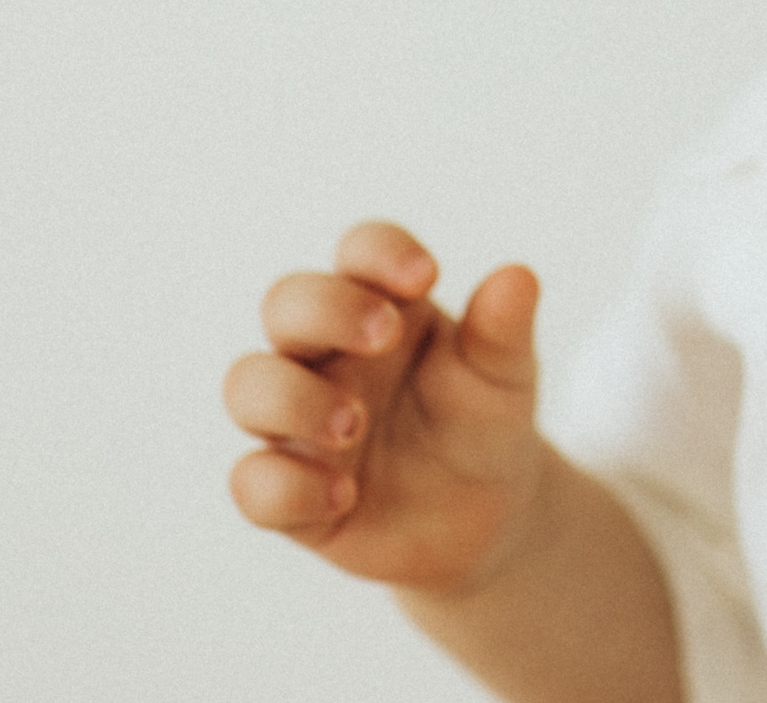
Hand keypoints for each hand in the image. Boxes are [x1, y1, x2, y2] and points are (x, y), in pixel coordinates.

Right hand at [224, 222, 548, 595]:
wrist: (486, 514)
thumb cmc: (482, 423)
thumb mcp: (503, 377)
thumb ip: (503, 330)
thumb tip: (518, 275)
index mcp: (382, 307)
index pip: (360, 252)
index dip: (381, 253)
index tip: (426, 278)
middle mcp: (327, 354)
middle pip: (287, 302)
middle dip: (327, 310)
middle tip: (387, 338)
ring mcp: (298, 422)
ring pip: (248, 385)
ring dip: (293, 396)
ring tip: (354, 422)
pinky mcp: (288, 493)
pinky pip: (252, 483)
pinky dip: (288, 488)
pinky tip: (343, 496)